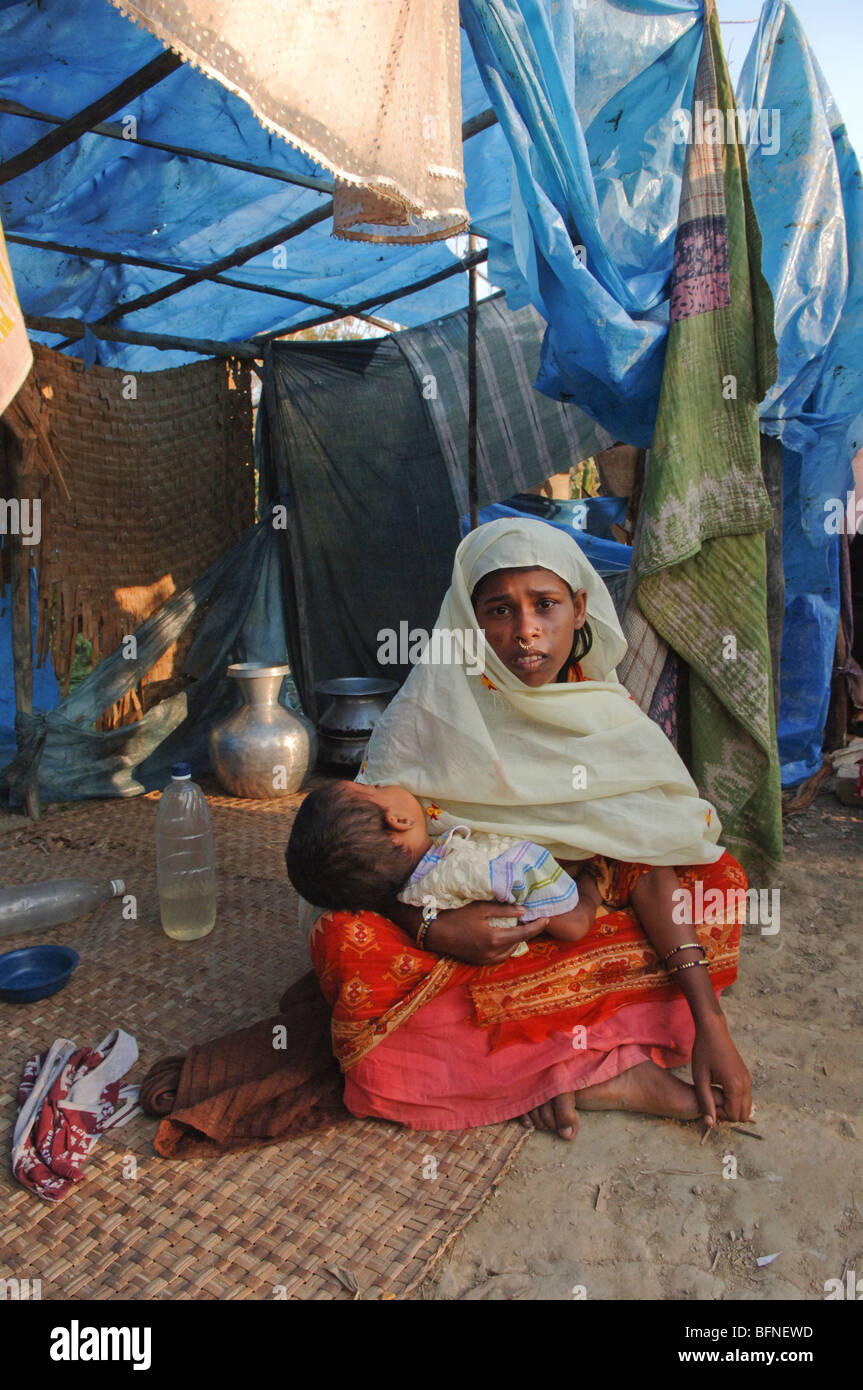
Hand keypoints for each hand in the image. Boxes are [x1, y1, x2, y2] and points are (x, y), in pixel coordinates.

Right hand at [426, 901, 549, 964]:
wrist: (433, 932)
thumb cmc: (456, 916)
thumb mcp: (480, 908)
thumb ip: (503, 910)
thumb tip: (523, 911)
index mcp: (494, 939)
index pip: (523, 933)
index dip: (537, 926)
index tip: (546, 918)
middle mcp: (492, 953)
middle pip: (517, 944)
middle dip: (526, 933)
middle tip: (529, 920)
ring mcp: (484, 960)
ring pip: (509, 952)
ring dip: (514, 941)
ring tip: (515, 927)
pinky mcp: (478, 962)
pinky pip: (499, 957)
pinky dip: (504, 947)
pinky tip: (501, 937)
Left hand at [690, 1013, 751, 1124]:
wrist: (713, 1031)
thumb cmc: (703, 1052)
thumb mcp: (700, 1078)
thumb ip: (705, 1102)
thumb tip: (710, 1123)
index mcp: (735, 1085)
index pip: (733, 1115)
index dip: (719, 1114)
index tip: (707, 1102)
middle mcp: (746, 1084)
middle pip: (743, 1115)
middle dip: (727, 1114)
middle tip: (710, 1101)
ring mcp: (748, 1080)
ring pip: (746, 1107)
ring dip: (731, 1107)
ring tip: (713, 1096)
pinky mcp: (746, 1076)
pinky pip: (745, 1097)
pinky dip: (734, 1100)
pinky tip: (719, 1090)